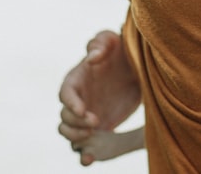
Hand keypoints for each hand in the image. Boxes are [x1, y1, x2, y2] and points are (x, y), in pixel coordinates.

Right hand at [58, 30, 141, 165]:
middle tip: (95, 121)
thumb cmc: (119, 49)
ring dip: (76, 138)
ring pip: (68, 134)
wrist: (135, 67)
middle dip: (76, 123)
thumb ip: (99, 43)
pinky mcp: (98, 129)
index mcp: (76, 80)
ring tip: (93, 133)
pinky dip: (84, 155)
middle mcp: (77, 100)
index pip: (65, 94)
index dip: (71, 104)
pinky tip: (89, 160)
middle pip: (64, 118)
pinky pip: (85, 146)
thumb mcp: (111, 39)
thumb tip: (91, 58)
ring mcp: (85, 116)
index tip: (83, 110)